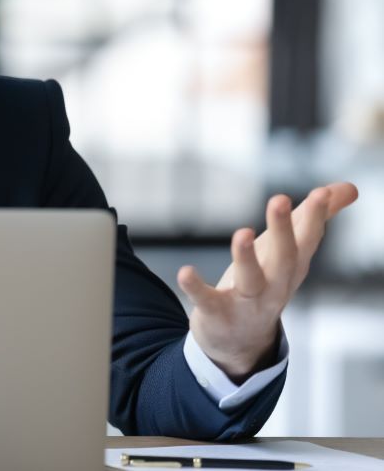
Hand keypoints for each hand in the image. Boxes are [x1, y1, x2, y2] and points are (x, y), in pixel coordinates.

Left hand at [177, 181, 357, 381]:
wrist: (240, 344)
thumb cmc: (266, 286)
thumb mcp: (289, 253)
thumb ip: (313, 219)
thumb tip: (348, 188)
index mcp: (292, 267)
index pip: (308, 239)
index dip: (315, 216)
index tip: (322, 192)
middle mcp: (275, 286)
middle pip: (284, 257)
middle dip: (284, 230)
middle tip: (280, 198)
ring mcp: (247, 303)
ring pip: (250, 279)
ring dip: (246, 257)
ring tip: (242, 233)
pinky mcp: (217, 314)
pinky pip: (207, 300)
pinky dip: (196, 287)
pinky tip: (185, 272)